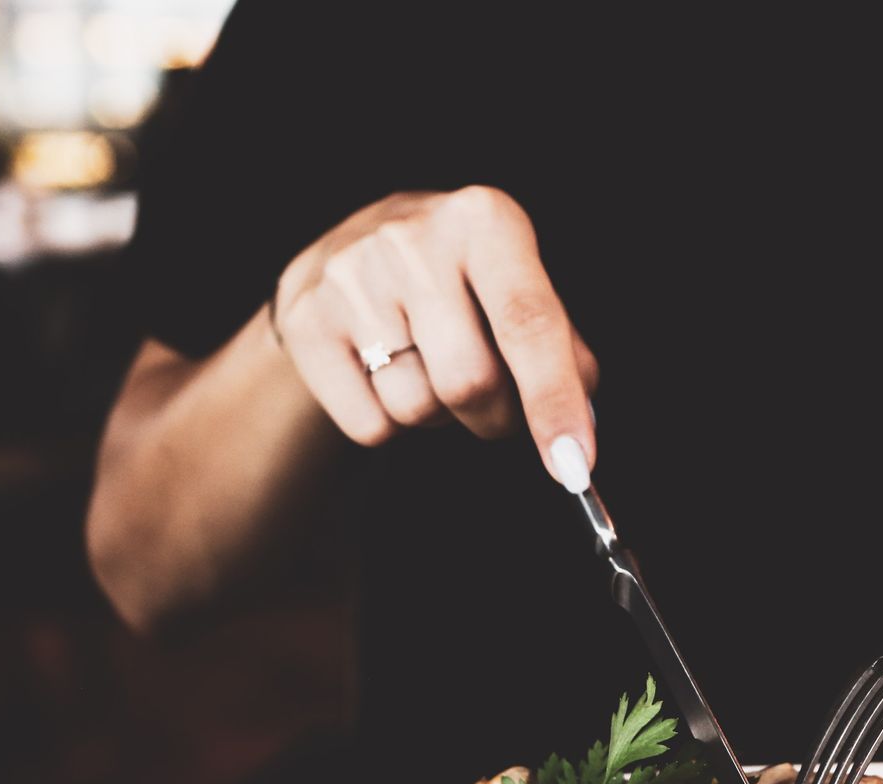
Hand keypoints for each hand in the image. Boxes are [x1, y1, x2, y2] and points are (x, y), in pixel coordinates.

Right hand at [272, 187, 600, 489]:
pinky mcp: (307, 320)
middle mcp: (413, 238)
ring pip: (417, 409)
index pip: (528, 324)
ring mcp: (351, 277)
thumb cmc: (459, 280)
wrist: (349, 253)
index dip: (555, 401)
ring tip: (429, 368)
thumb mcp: (518, 286)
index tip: (574, 465)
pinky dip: (391, 424)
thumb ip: (562, 350)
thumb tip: (575, 428)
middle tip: (494, 404)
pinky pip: (370, 425)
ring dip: (439, 417)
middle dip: (495, 416)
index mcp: (484, 218)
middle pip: (470, 381)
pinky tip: (386, 375)